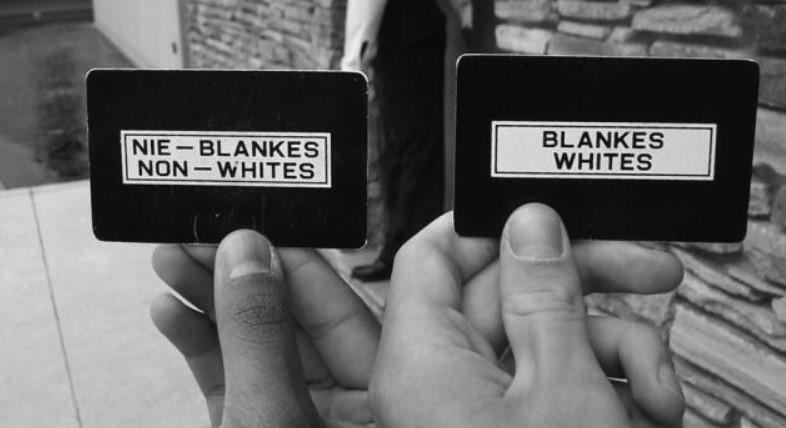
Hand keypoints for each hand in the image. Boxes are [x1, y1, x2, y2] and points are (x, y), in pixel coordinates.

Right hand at [150, 231, 379, 426]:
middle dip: (239, 275)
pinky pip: (231, 377)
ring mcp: (298, 416)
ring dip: (210, 302)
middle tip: (196, 237)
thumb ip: (258, 334)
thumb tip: (246, 254)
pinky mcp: (255, 425)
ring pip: (256, 343)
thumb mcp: (267, 416)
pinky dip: (200, 344)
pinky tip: (170, 310)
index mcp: (381, 402)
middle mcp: (346, 406)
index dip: (294, 261)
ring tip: (169, 261)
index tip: (249, 224)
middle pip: (293, 321)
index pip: (342, 310)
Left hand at [370, 203, 684, 426]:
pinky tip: (644, 407)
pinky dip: (600, 387)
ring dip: (608, 351)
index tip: (548, 210)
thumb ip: (539, 295)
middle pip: (502, 295)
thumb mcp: (561, 389)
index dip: (488, 224)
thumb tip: (528, 224)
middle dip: (581, 285)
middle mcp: (435, 386)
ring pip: (538, 342)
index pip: (430, 256)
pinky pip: (548, 385)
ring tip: (656, 388)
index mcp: (418, 363)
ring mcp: (472, 415)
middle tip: (648, 270)